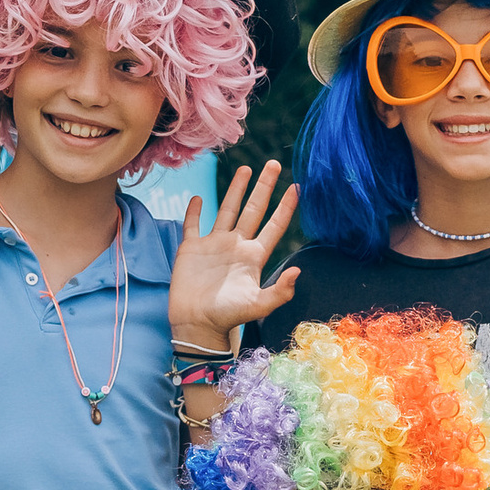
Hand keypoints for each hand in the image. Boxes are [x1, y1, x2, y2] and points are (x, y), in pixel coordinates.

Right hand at [166, 161, 299, 354]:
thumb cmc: (228, 317)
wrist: (197, 325)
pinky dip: (195, 210)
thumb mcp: (258, 305)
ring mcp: (214, 245)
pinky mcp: (191, 249)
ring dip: (236, 190)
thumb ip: (280, 291)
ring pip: (227, 209)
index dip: (286, 206)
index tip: (297, 186)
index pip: (274, 225)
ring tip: (245, 169)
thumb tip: (299, 271)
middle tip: (273, 163)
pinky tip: (199, 198)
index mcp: (254, 256)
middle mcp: (236, 245)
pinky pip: (193, 224)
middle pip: (254, 209)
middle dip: (264, 187)